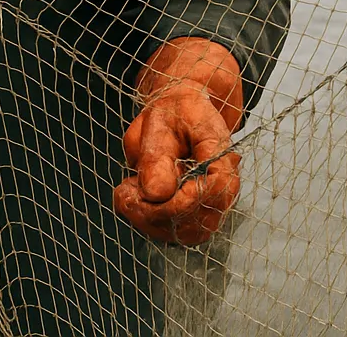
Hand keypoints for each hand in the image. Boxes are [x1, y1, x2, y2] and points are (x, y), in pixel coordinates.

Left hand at [113, 84, 239, 244]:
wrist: (181, 113)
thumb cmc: (174, 113)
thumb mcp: (159, 122)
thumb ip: (157, 156)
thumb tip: (156, 193)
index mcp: (221, 157)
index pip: (213, 192)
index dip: (178, 202)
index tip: (143, 194)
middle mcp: (222, 187)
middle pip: (197, 221)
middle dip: (154, 214)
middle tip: (124, 192)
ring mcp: (210, 204)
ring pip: (184, 233)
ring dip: (148, 221)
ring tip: (126, 192)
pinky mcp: (195, 214)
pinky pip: (176, 232)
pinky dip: (149, 222)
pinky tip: (133, 198)